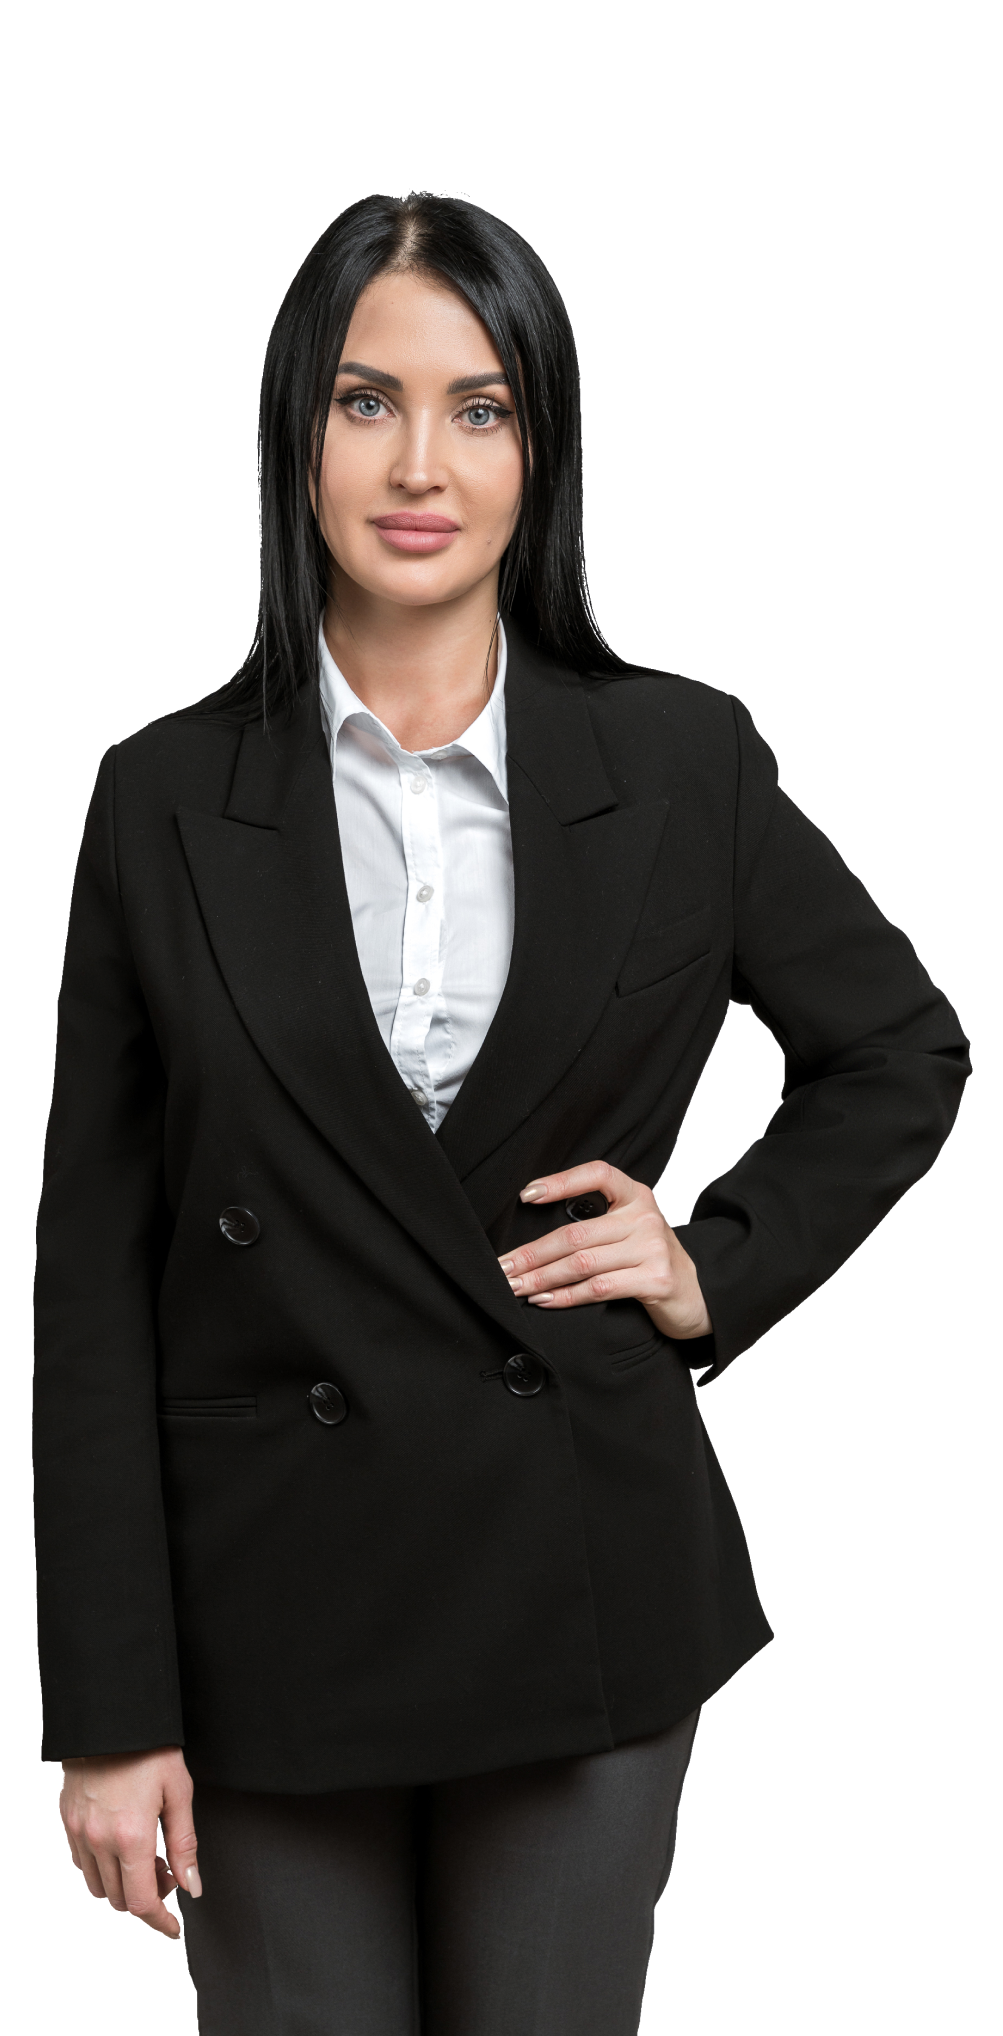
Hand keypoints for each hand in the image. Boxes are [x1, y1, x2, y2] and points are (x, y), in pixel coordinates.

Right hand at [59, 1745, 199, 1940]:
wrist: (112, 1714)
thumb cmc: (149, 1748)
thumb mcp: (179, 1792)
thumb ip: (185, 1844)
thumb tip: (192, 1885)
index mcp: (131, 1837)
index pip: (141, 1902)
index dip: (159, 1920)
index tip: (172, 1925)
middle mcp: (99, 1841)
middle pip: (119, 1900)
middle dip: (147, 1898)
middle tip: (167, 1871)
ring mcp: (78, 1832)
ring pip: (97, 1887)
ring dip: (122, 1885)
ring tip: (145, 1856)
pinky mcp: (66, 1821)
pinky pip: (80, 1864)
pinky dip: (101, 1868)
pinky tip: (121, 1846)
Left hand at [498, 1161, 712, 1341]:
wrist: (698, 1293)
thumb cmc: (652, 1260)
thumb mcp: (631, 1229)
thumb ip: (597, 1223)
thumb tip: (536, 1238)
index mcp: (636, 1196)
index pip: (597, 1174)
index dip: (561, 1182)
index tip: (526, 1196)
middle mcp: (644, 1217)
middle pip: (575, 1233)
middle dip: (531, 1253)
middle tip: (502, 1267)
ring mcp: (651, 1248)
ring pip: (582, 1263)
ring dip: (541, 1278)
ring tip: (516, 1287)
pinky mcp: (655, 1279)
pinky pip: (599, 1288)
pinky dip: (566, 1296)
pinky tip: (544, 1300)